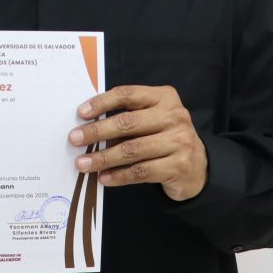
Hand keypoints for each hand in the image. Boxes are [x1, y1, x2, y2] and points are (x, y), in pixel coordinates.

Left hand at [68, 85, 206, 201]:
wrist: (198, 166)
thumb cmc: (164, 137)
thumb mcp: (152, 119)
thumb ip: (127, 118)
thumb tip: (89, 127)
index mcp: (164, 97)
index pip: (128, 95)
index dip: (102, 102)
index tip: (81, 113)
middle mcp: (174, 116)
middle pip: (128, 123)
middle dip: (97, 132)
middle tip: (74, 139)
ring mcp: (179, 141)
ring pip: (132, 150)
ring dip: (103, 158)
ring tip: (83, 164)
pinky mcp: (178, 166)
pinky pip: (141, 171)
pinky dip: (119, 176)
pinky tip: (104, 178)